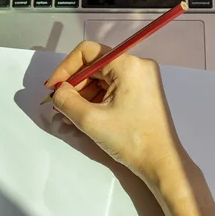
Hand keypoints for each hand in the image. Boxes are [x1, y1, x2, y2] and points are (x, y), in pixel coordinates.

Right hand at [44, 41, 184, 184]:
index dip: (65, 68)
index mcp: (127, 65)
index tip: (52, 88)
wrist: (161, 163)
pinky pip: (113, 89)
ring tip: (69, 117)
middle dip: (74, 86)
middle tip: (59, 106)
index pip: (87, 52)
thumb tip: (57, 91)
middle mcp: (137, 65)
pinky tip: (84, 117)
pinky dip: (97, 100)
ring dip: (83, 96)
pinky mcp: (143, 92)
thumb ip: (66, 101)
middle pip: (95, 66)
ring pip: (102, 79)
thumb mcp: (90, 120)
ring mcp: (142, 79)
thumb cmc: (130, 139)